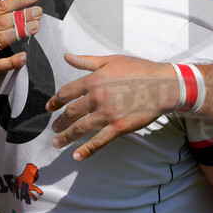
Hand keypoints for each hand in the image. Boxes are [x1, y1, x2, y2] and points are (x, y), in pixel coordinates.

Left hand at [47, 54, 178, 160]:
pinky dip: (87, 150)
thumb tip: (67, 57)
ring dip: (66, 137)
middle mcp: (97, 97)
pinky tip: (77, 155)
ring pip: (80, 128)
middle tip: (54, 128)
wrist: (162, 85)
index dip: (55, 101)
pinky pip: (99, 141)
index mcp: (94, 80)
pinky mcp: (119, 126)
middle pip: (71, 112)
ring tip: (57, 142)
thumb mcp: (111, 61)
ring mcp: (108, 113)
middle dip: (60, 122)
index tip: (50, 107)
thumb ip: (87, 61)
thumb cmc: (139, 70)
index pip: (67, 92)